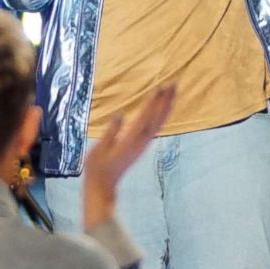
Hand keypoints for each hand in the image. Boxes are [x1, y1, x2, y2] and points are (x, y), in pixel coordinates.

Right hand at [82, 84, 175, 229]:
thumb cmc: (97, 166)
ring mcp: (143, 144)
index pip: (143, 118)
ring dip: (166, 107)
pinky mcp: (142, 146)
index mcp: (129, 141)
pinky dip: (162, 115)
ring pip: (159, 123)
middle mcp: (140, 142)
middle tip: (173, 83)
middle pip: (156, 119)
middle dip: (165, 101)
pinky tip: (164, 108)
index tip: (158, 88)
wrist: (103, 185)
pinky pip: (156, 127)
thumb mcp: (99, 149)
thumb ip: (110, 132)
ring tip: (172, 91)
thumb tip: (119, 115)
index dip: (151, 103)